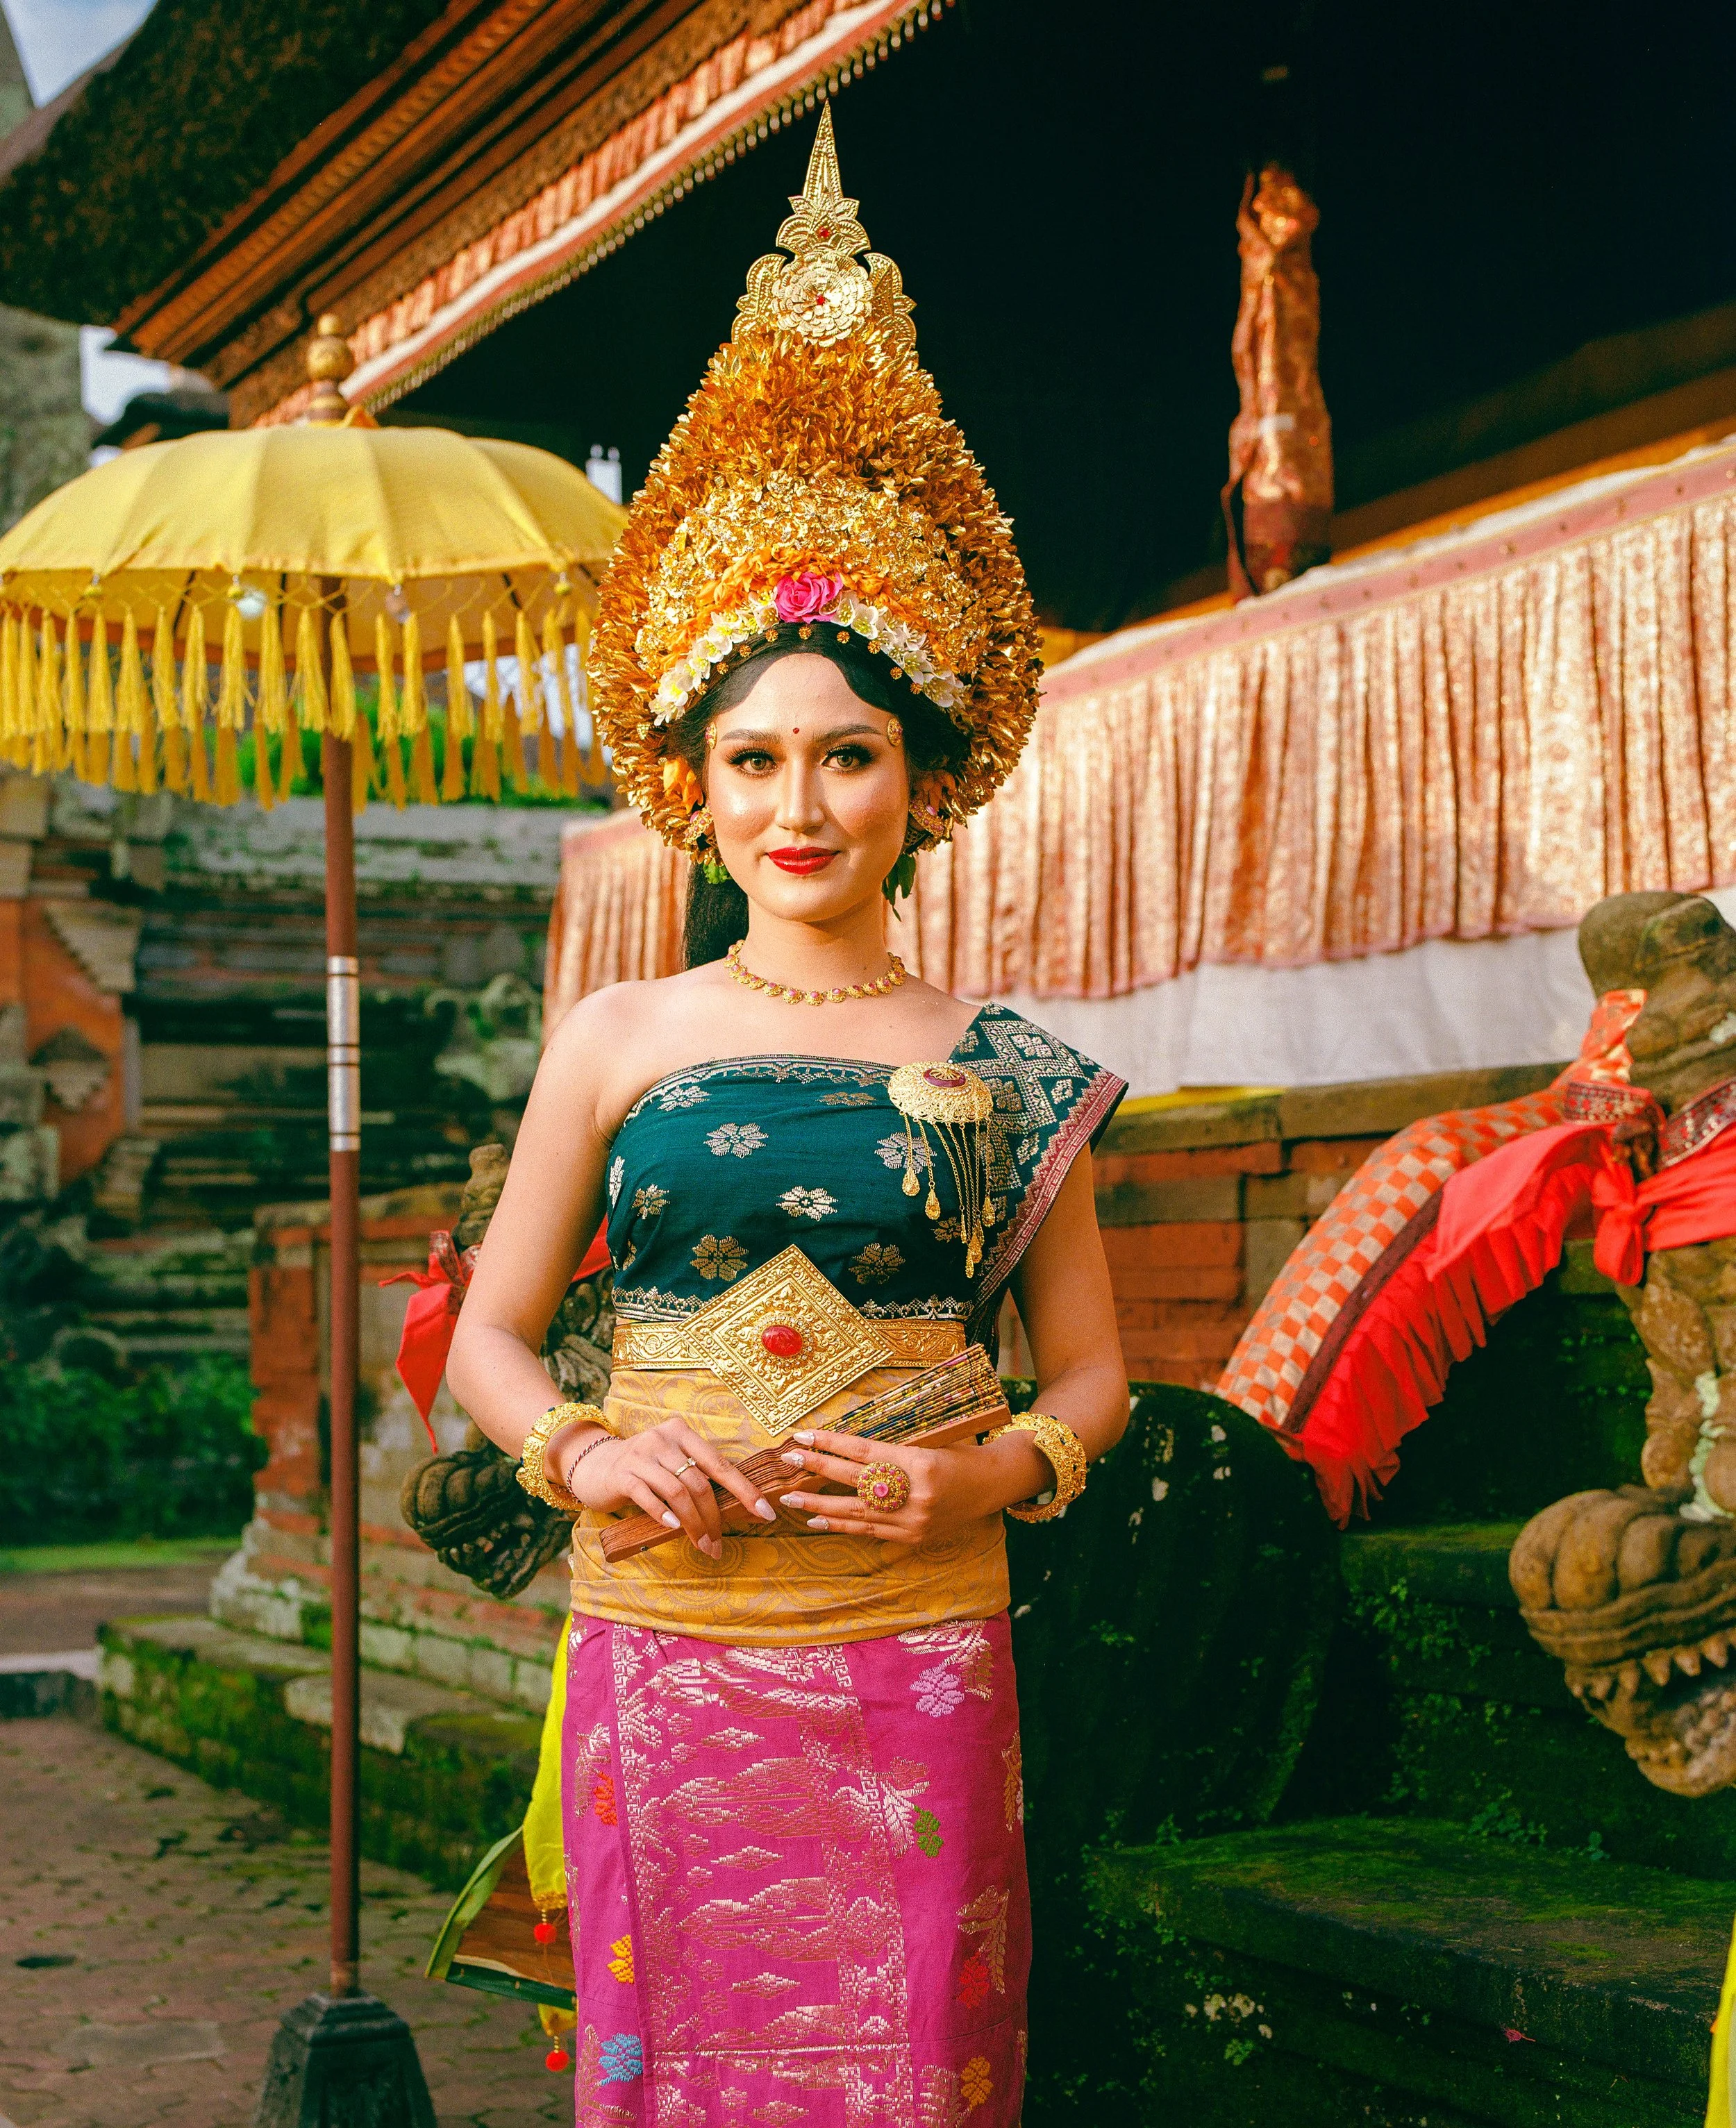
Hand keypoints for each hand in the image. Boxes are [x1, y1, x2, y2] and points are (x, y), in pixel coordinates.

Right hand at [557, 1421, 776, 1560]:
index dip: (745, 1490)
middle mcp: (663, 1438)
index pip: (720, 1464)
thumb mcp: (671, 1464)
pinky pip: (648, 1495)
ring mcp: (641, 1454)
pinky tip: (673, 1528)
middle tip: (718, 1546)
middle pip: (699, 1483)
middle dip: (713, 1519)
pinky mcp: (622, 1474)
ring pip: (678, 1492)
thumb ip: (697, 1476)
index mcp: (682, 1433)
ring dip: (693, 1524)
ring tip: (703, 1546)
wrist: (595, 1465)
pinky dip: (664, 1514)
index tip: (765, 1513)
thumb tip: (738, 1508)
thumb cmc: (644, 1470)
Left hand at [777, 1425, 1026, 1549]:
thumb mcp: (926, 1444)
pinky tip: (819, 1520)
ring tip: (790, 1498)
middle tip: (788, 1460)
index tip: (804, 1436)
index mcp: (918, 1462)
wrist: (990, 1485)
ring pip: (856, 1511)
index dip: (831, 1444)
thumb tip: (843, 1449)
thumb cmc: (958, 1455)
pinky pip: (870, 1530)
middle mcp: (914, 1494)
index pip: (863, 1452)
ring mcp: (913, 1519)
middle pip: (854, 1480)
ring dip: (819, 1505)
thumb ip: (889, 1451)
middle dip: (817, 1470)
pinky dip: (842, 1525)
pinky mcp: (913, 1537)